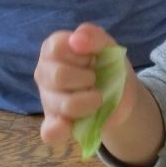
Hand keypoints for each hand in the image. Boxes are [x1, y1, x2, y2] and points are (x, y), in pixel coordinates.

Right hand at [34, 22, 133, 146]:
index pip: (55, 48)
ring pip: (61, 103)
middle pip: (58, 76)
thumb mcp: (107, 45)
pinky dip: (59, 130)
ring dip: (88, 102)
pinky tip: (68, 126)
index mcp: (53, 50)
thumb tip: (76, 39)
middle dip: (86, 79)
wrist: (121, 95)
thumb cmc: (107, 64)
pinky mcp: (54, 123)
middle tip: (95, 79)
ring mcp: (47, 99)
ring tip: (97, 99)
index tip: (92, 58)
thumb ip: (94, 35)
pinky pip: (49, 131)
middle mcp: (44, 73)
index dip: (80, 55)